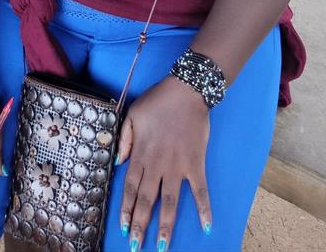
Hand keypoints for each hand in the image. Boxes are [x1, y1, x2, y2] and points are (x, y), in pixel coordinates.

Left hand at [117, 75, 210, 250]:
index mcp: (141, 154)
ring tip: (162, 247)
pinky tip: (206, 227)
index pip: (129, 188)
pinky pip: (200, 190)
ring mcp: (178, 166)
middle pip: (146, 201)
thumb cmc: (159, 100)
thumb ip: (124, 138)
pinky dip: (204, 209)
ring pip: (169, 202)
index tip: (122, 228)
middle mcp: (157, 165)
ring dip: (165, 226)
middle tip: (135, 247)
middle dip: (140, 226)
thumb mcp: (132, 114)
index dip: (125, 209)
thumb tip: (118, 163)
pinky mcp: (196, 164)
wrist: (187, 90)